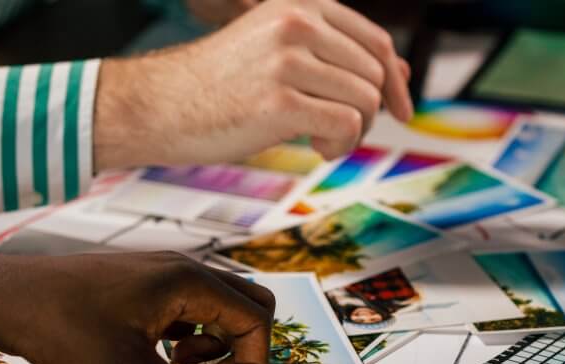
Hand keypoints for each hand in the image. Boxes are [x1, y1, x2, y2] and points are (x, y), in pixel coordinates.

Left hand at [0, 233, 269, 363]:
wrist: (2, 296)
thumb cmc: (65, 331)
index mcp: (191, 281)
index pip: (256, 322)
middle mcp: (186, 266)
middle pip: (250, 305)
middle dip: (243, 352)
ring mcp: (166, 269)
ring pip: (223, 304)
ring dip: (217, 343)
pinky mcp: (147, 279)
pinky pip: (194, 302)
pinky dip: (193, 331)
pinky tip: (159, 353)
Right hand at [95, 0, 411, 168]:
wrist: (161, 106)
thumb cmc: (219, 85)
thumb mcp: (281, 55)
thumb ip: (338, 57)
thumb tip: (403, 72)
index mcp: (298, 5)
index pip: (375, 40)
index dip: (395, 79)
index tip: (401, 109)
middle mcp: (295, 23)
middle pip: (374, 74)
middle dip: (368, 113)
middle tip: (338, 134)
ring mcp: (287, 60)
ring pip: (365, 101)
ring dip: (353, 133)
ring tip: (322, 142)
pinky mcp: (280, 101)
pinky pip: (346, 126)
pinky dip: (340, 146)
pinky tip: (315, 149)